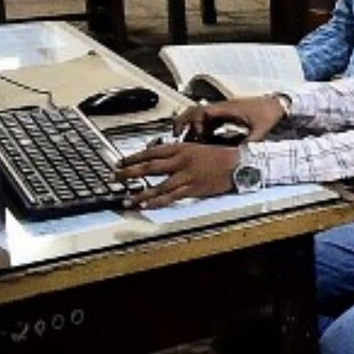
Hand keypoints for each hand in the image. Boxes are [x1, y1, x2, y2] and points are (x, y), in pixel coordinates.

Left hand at [114, 142, 238, 208]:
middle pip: (149, 167)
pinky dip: (156, 202)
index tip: (120, 161)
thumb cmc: (220, 156)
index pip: (151, 152)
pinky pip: (170, 197)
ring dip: (140, 193)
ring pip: (157, 186)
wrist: (238, 164)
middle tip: (115, 178)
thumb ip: (179, 153)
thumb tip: (161, 157)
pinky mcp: (192, 189)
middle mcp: (180, 161)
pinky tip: (146, 205)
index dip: (133, 157)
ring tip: (126, 199)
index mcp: (181, 148)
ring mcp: (186, 176)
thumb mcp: (196, 147)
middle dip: (129, 173)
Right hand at [175, 96, 285, 141]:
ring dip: (193, 129)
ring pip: (201, 118)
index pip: (201, 112)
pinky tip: (203, 143)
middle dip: (183, 123)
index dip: (194, 124)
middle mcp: (223, 109)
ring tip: (187, 144)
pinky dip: (203, 131)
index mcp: (228, 109)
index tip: (194, 137)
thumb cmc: (270, 112)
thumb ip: (250, 144)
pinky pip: (210, 122)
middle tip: (176, 137)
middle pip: (195, 112)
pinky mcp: (228, 116)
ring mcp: (225, 112)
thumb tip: (242, 157)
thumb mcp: (261, 130)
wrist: (279, 105)